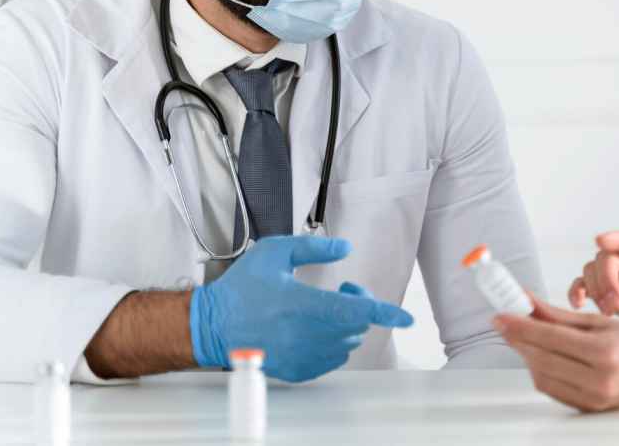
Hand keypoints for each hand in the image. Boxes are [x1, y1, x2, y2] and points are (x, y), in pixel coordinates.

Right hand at [190, 236, 413, 381]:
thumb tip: (345, 248)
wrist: (211, 325)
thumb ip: (313, 248)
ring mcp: (300, 356)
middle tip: (343, 291)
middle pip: (355, 327)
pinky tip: (315, 329)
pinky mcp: (295, 370)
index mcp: (302, 305)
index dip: (385, 313)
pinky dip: (333, 344)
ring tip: (325, 309)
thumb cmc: (240, 289)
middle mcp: (304, 334)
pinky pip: (330, 360)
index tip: (406, 318)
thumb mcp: (274, 252)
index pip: (356, 311)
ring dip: (346, 325)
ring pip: (346, 344)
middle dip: (359, 307)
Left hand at [494, 295, 618, 411]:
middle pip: (542, 359)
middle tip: (504, 324)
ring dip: (526, 356)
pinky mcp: (586, 411)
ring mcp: (593, 400)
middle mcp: (599, 379)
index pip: (551, 337)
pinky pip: (551, 391)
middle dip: (518, 340)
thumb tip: (527, 302)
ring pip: (542, 378)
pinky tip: (538, 357)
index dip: (521, 326)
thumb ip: (559, 315)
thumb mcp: (599, 321)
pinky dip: (539, 372)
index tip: (501, 316)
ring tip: (522, 338)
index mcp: (604, 351)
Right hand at [568, 230, 618, 320]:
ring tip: (609, 311)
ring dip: (595, 289)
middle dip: (607, 279)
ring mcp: (612, 271)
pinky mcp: (601, 287)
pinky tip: (577, 304)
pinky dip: (575, 291)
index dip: (616, 238)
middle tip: (615, 304)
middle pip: (607, 258)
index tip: (600, 240)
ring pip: (591, 269)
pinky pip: (581, 284)